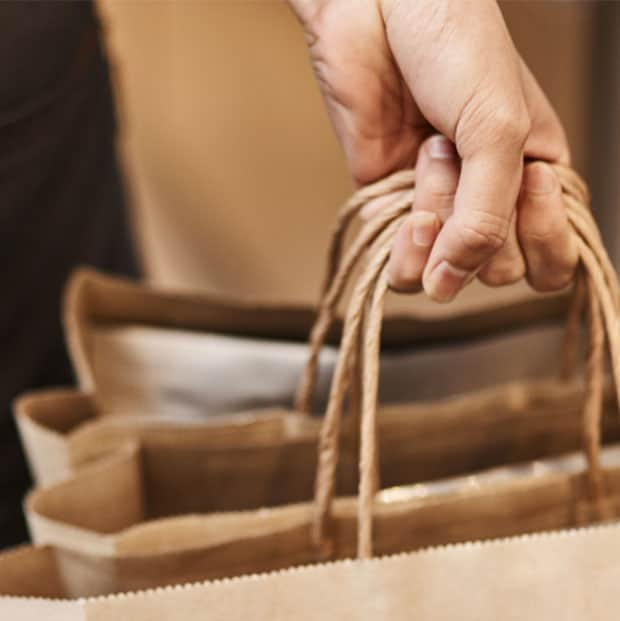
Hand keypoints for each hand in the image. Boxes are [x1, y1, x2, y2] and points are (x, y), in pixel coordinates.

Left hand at [290, 0, 575, 300]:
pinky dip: (404, 246)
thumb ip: (487, 216)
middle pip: (494, 271)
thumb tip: (452, 284)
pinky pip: (402, 263)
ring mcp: (439, 206)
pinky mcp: (390, 206)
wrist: (378, 12)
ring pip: (445, 274)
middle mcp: (488, 201)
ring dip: (438, 230)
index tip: (528, 184)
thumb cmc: (456, 49)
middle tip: (469, 154)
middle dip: (480, 223)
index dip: (540, 243)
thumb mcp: (498, 131)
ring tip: (430, 159)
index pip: (550, 261)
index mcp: (535, 178)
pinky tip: (404, 202)